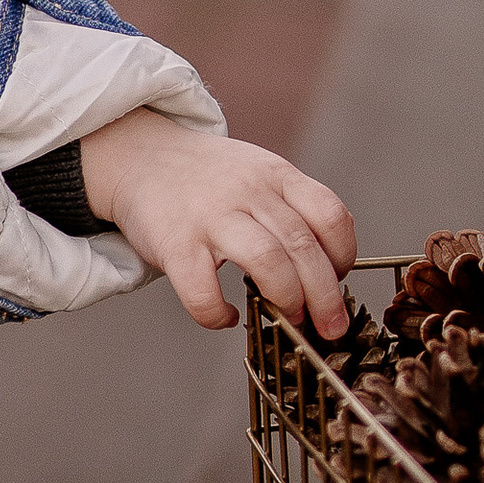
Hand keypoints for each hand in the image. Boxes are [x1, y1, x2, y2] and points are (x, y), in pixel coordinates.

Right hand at [75, 108, 355, 336]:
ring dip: (287, 299)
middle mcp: (247, 191)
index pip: (329, 214)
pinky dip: (218, 314)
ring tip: (288, 319)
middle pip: (302, 245)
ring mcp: (211, 216)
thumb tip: (328, 269)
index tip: (339, 279)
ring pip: (266, 262)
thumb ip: (291, 207)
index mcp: (275, 175)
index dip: (344, 255)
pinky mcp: (175, 243)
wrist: (139, 156)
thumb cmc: (206, 178)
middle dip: (325, 296)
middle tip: (330, 327)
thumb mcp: (257, 172)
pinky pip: (203, 291)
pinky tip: (227, 316)